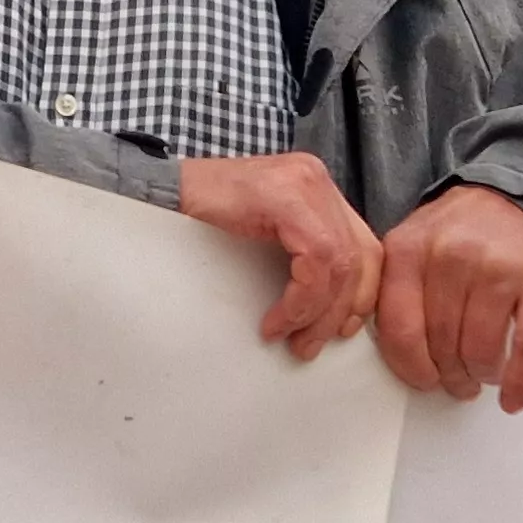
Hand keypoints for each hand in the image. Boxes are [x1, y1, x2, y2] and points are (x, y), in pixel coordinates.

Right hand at [177, 152, 382, 360]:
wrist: (158, 194)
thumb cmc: (203, 218)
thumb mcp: (268, 235)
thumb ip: (304, 252)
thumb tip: (336, 306)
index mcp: (317, 187)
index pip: (364, 245)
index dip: (361, 294)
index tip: (341, 328)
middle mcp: (317, 179)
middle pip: (360, 255)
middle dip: (341, 310)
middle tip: (312, 344)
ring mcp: (303, 183)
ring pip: (340, 261)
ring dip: (317, 311)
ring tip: (292, 338)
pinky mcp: (285, 197)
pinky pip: (315, 259)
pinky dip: (299, 299)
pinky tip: (276, 320)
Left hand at [375, 185, 522, 412]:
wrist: (511, 199)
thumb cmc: (456, 235)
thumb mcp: (410, 247)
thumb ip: (394, 293)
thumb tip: (401, 360)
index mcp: (408, 250)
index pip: (400, 329)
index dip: (411, 368)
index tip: (423, 381)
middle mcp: (452, 255)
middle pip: (441, 344)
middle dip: (449, 375)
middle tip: (456, 382)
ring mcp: (499, 267)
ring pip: (481, 350)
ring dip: (480, 376)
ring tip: (481, 375)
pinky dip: (522, 382)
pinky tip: (513, 397)